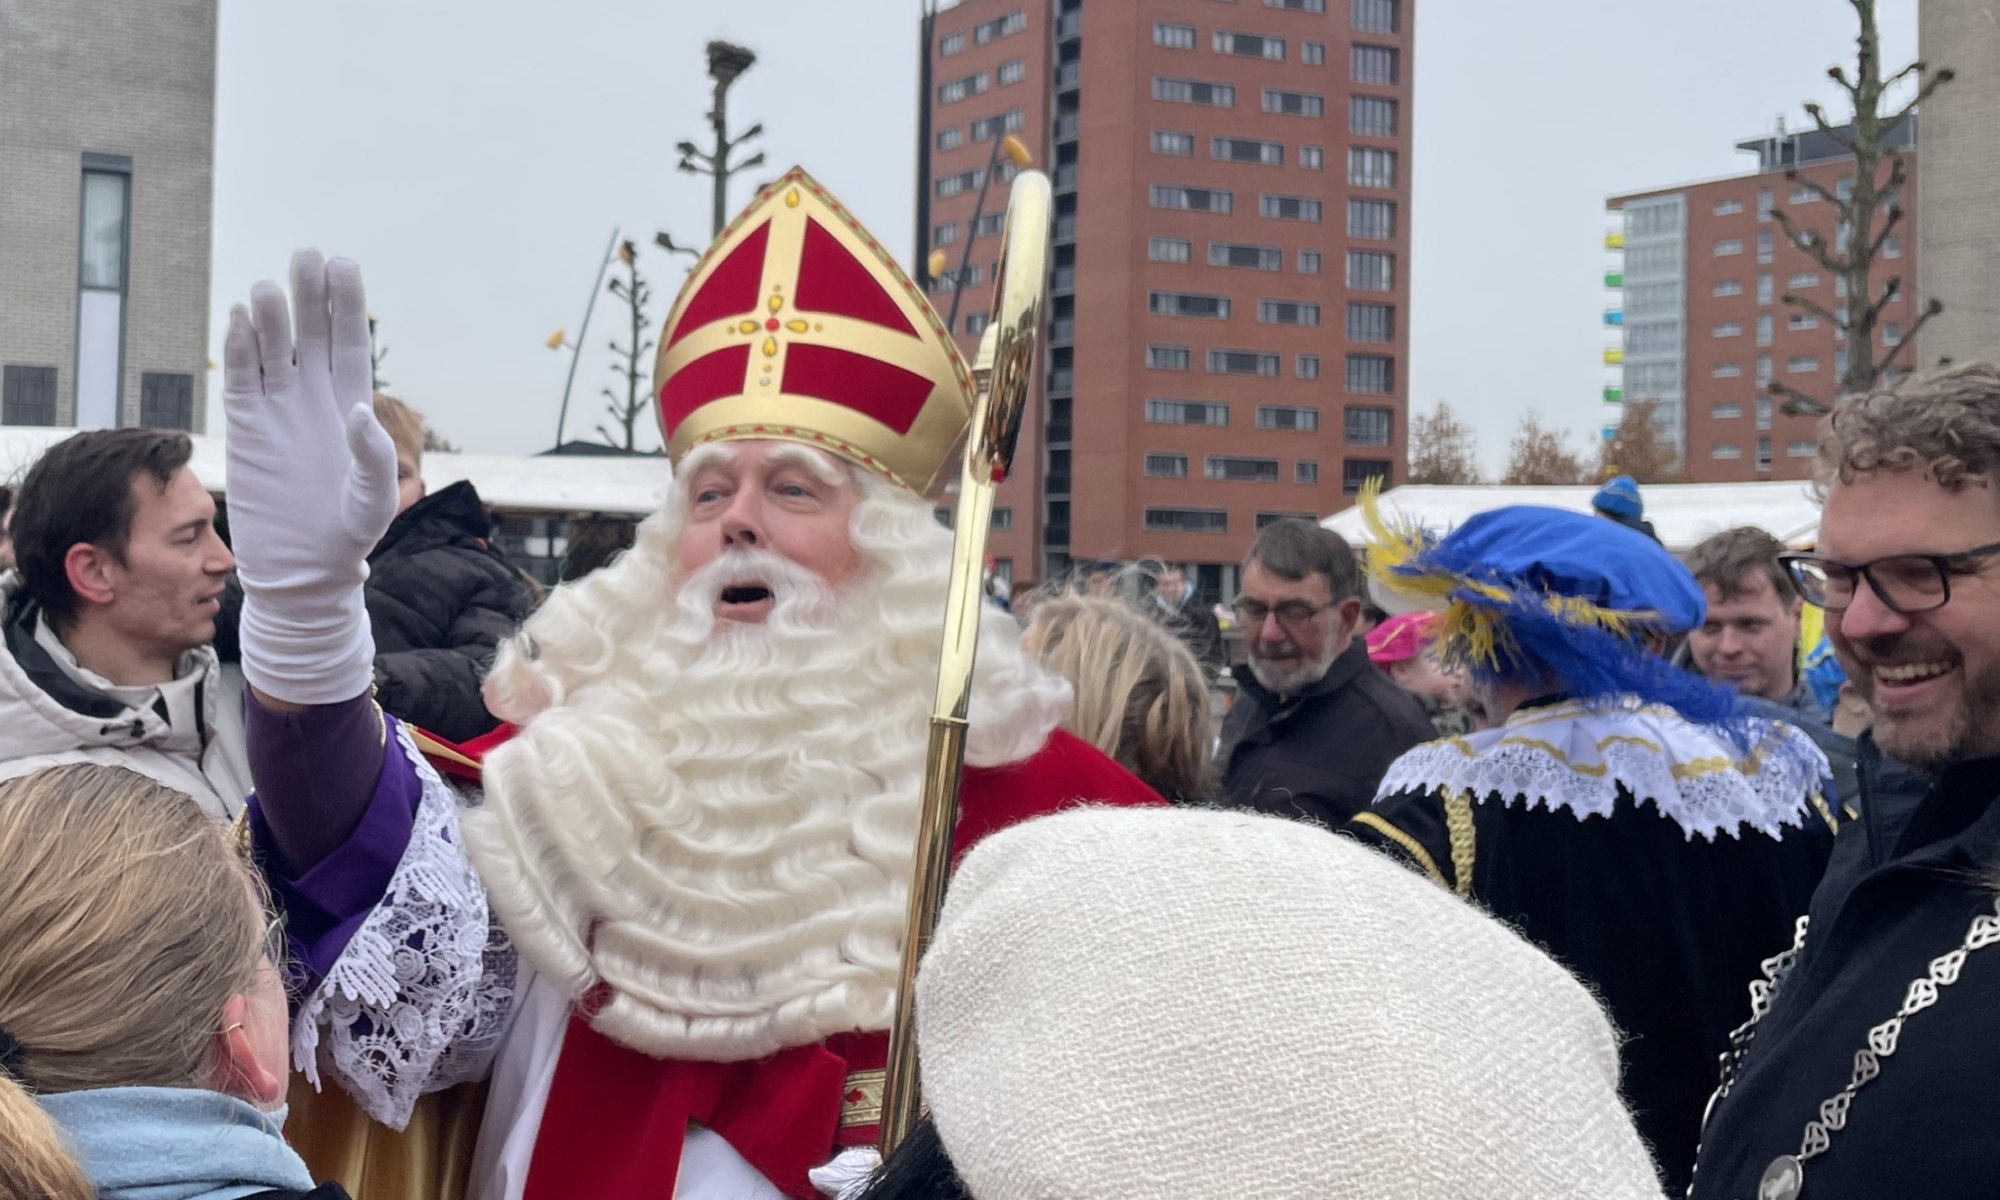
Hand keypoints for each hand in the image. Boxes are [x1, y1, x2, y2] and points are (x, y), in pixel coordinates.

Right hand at [224, 249, 399, 705]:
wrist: (303, 569)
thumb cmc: (348, 536)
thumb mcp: (373, 501)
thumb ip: (373, 456)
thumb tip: (360, 409)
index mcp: (352, 407)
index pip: (350, 344)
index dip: (348, 305)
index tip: (345, 265)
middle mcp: (315, 399)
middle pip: (312, 334)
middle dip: (310, 296)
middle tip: (308, 255)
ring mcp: (278, 410)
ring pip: (272, 350)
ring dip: (270, 318)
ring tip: (269, 289)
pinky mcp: (246, 428)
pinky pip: (240, 380)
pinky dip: (238, 350)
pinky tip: (239, 319)